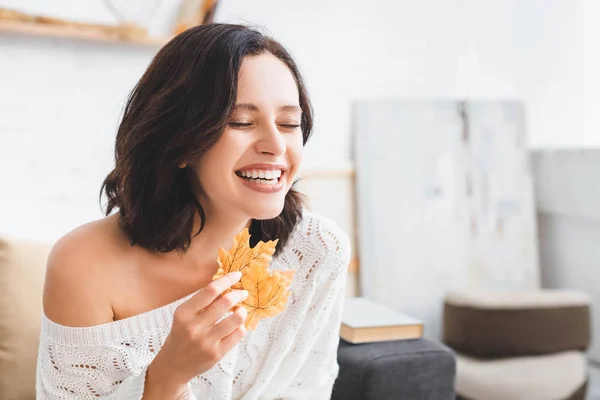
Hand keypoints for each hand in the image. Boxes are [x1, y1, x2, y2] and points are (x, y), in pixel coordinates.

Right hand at [145, 271, 247, 396]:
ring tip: (240, 310)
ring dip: (242, 311)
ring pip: (236, 319)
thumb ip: (202, 302)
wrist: (173, 366)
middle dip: (238, 294)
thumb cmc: (181, 336)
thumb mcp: (184, 316)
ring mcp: (206, 342)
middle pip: (225, 302)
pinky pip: (238, 334)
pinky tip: (236, 326)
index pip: (210, 291)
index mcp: (184, 313)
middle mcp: (194, 327)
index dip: (227, 280)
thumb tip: (226, 285)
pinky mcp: (216, 354)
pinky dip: (241, 326)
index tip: (236, 275)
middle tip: (242, 293)